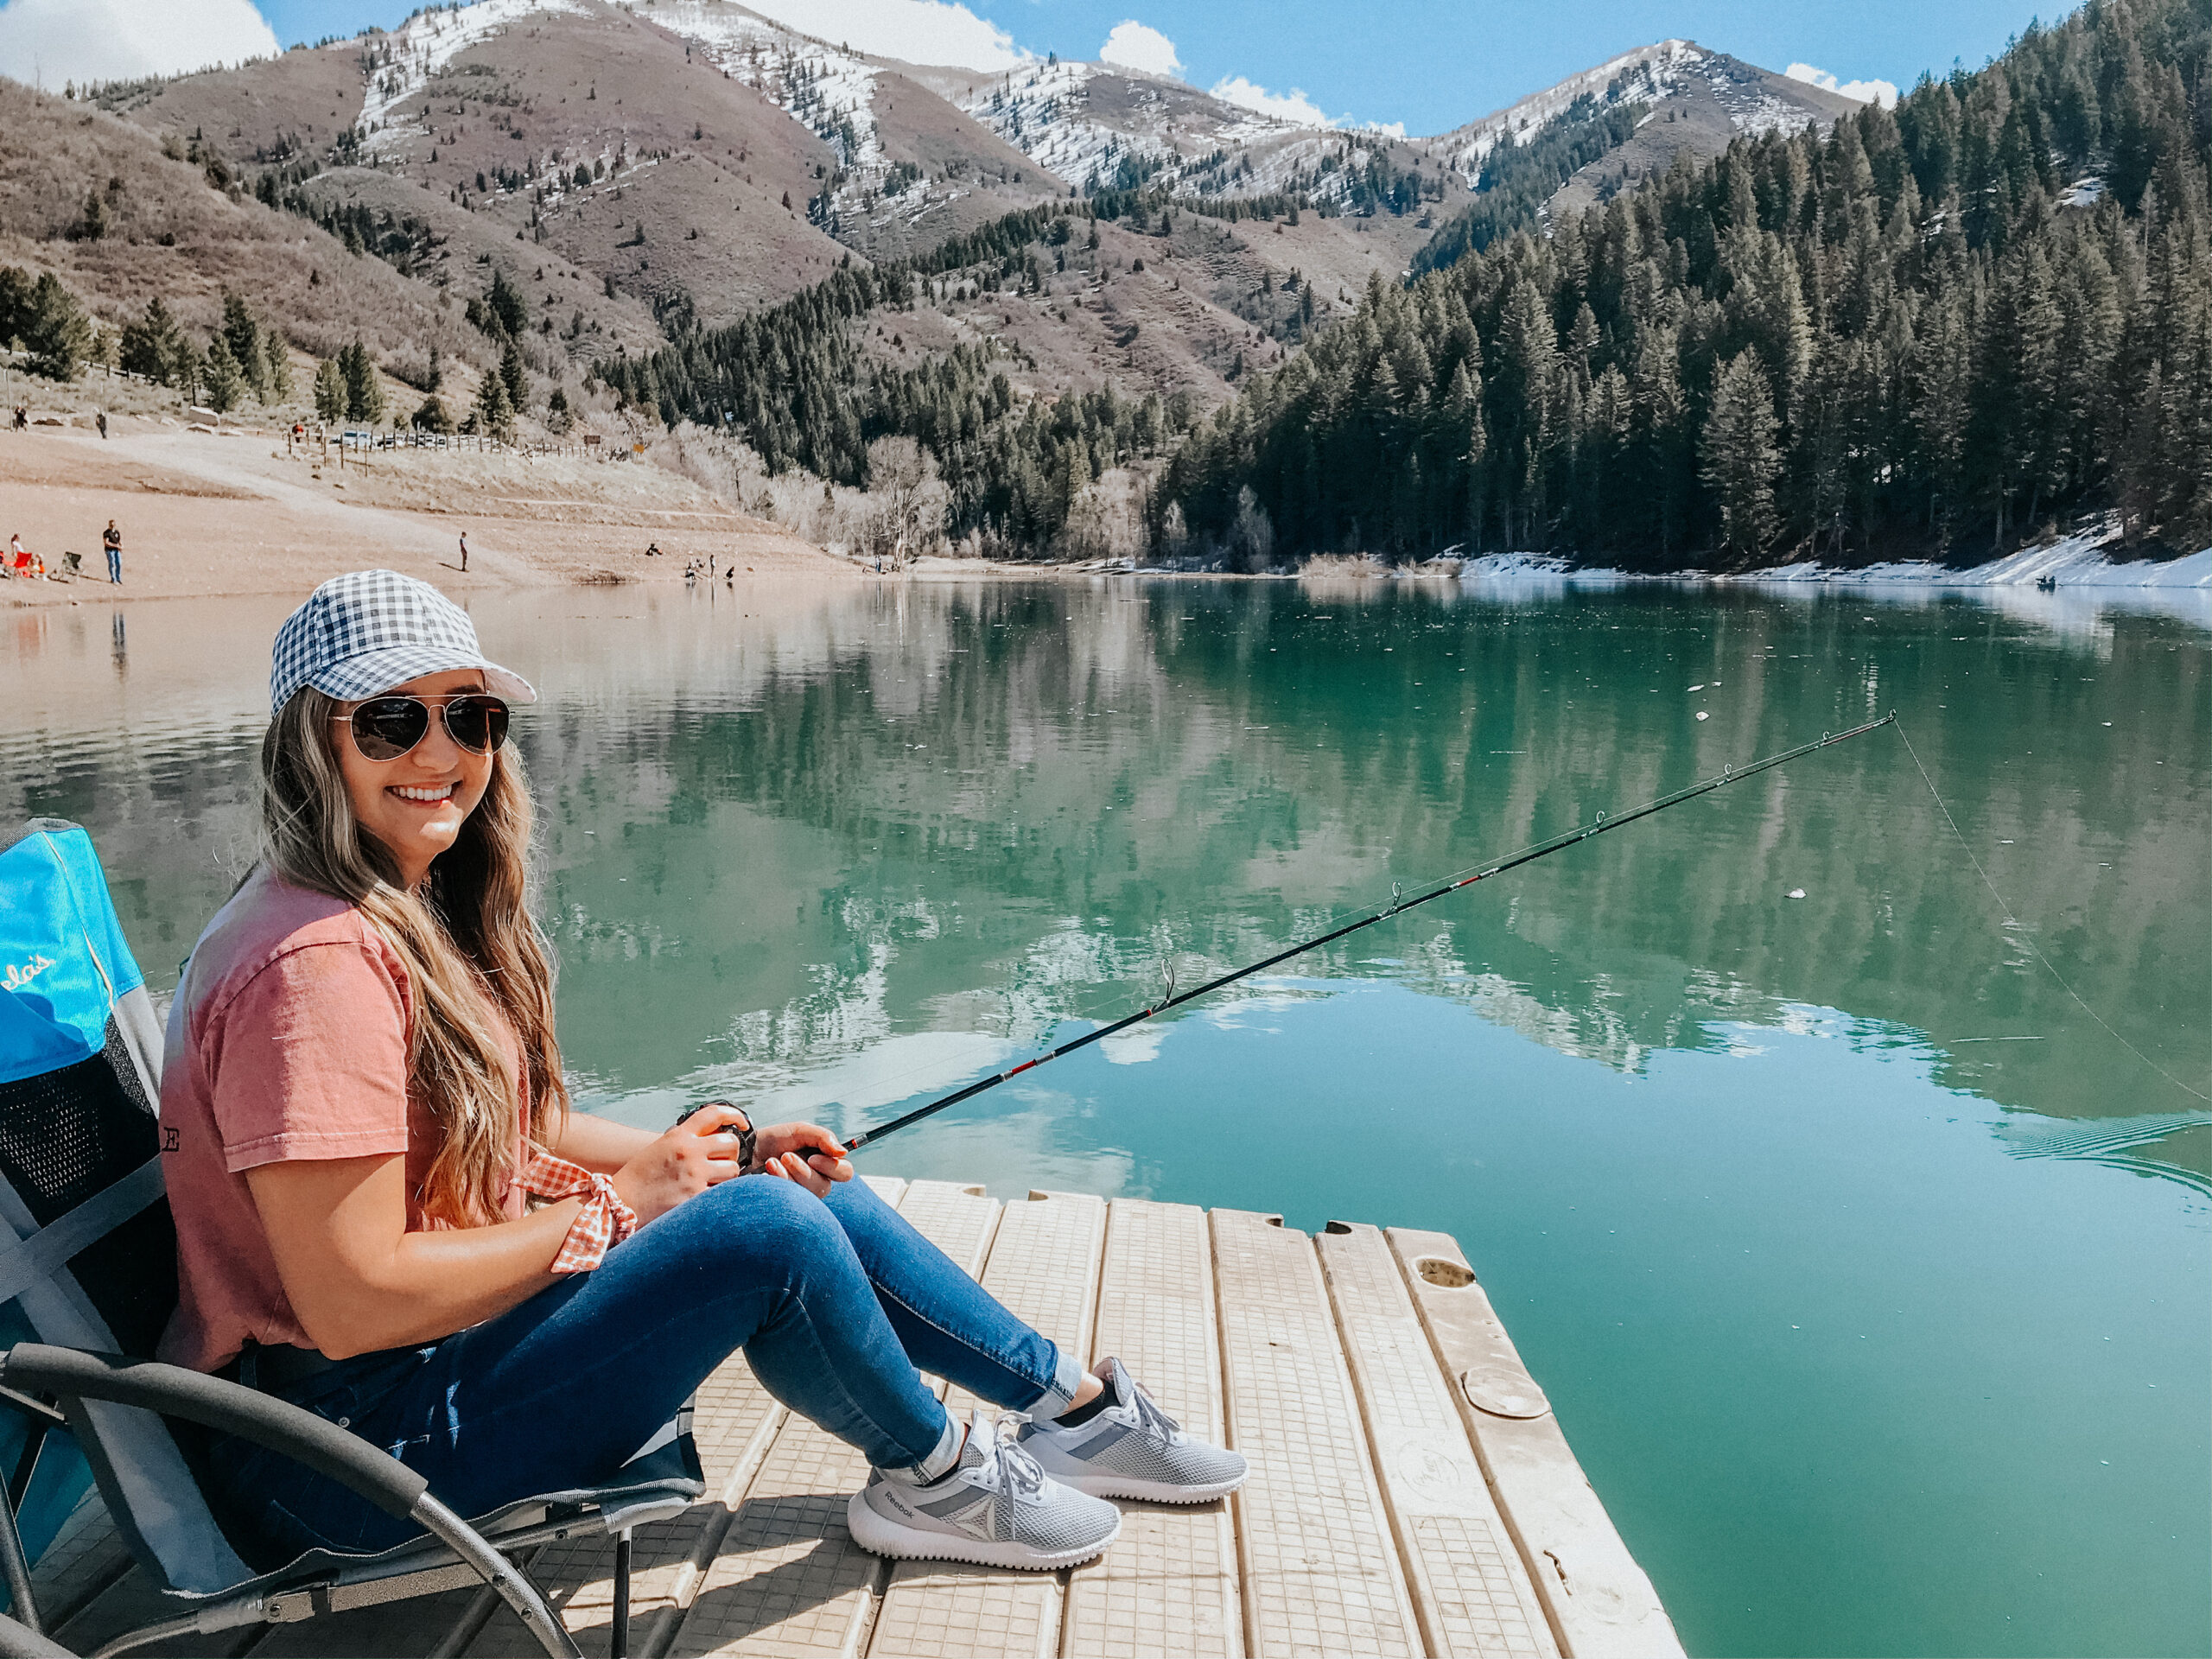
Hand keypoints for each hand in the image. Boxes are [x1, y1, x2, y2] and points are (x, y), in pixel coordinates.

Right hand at [610, 1104, 748, 1224]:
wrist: (620, 1202)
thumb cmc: (639, 1177)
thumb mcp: (661, 1148)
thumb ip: (686, 1141)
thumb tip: (713, 1139)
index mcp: (679, 1136)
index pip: (714, 1114)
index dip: (735, 1116)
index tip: (743, 1124)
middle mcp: (689, 1151)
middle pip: (731, 1144)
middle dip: (731, 1154)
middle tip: (722, 1163)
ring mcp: (694, 1174)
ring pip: (733, 1170)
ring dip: (727, 1176)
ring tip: (712, 1183)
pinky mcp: (696, 1197)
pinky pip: (722, 1193)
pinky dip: (718, 1196)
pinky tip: (705, 1199)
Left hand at [753, 1122, 851, 1198]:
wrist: (748, 1150)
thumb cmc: (776, 1140)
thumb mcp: (800, 1131)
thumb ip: (823, 1137)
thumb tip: (842, 1152)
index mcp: (825, 1163)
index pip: (845, 1173)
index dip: (832, 1167)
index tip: (813, 1157)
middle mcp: (817, 1181)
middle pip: (823, 1187)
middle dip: (803, 1171)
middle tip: (786, 1156)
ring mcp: (801, 1194)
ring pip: (805, 1195)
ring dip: (787, 1176)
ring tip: (772, 1161)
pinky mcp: (785, 1203)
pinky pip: (788, 1200)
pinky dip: (776, 1183)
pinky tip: (766, 1173)